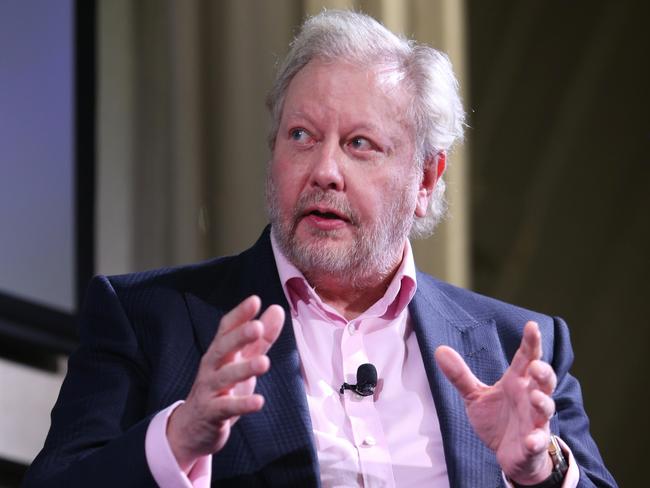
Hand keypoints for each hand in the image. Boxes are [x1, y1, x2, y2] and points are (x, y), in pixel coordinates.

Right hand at [167, 295, 283, 469]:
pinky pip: (227, 407)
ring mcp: (210, 389)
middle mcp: (212, 366)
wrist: (193, 428)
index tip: (255, 300)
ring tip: (264, 363)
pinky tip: (259, 402)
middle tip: (257, 327)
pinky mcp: (212, 413)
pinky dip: (242, 404)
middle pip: (223, 348)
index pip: (226, 328)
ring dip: (244, 369)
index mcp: (220, 351)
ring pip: (225, 377)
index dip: (239, 315)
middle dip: (239, 337)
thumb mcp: (242, 361)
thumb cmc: (222, 388)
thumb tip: (277, 309)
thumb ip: (261, 339)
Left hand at [434, 321, 556, 484]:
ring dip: (543, 402)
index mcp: (517, 382)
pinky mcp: (532, 445)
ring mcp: (535, 421)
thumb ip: (460, 375)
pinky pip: (538, 442)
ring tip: (535, 396)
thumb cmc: (498, 419)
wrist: (511, 454)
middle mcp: (530, 398)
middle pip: (544, 381)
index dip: (531, 342)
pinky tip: (531, 440)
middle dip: (543, 372)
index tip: (532, 326)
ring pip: (545, 408)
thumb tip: (439, 349)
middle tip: (535, 366)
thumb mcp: (475, 396)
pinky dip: (536, 441)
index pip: (526, 358)